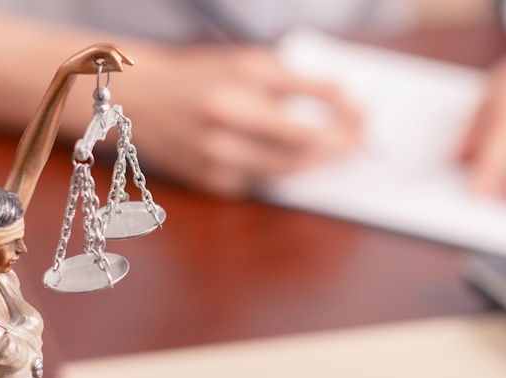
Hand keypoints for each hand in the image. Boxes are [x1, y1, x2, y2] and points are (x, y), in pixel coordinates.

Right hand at [119, 46, 361, 197]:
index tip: (364, 120)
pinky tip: (288, 152)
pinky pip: (264, 181)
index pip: (306, 122)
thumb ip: (298, 81)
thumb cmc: (200, 77)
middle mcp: (222, 136)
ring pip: (287, 171)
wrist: (141, 102)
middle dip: (338, 146)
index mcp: (233, 99)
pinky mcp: (213, 185)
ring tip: (335, 145)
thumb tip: (345, 98)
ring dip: (318, 160)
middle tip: (359, 138)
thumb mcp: (249, 65)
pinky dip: (283, 166)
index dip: (343, 123)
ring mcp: (216, 166)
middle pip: (302, 154)